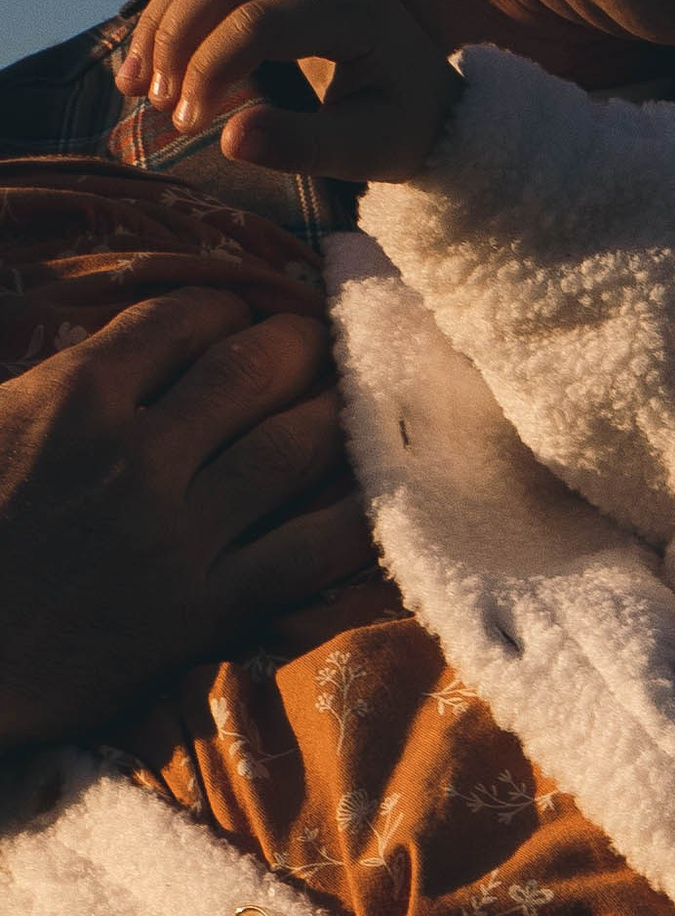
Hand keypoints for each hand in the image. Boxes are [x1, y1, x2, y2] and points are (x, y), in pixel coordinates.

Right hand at [0, 296, 371, 748]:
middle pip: (250, 372)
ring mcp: (179, 533)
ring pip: (289, 448)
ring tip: (352, 398)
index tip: (243, 312)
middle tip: (320, 340)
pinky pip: (307, 552)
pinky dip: (355, 517)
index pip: (178, 320)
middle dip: (297, 343)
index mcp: (73, 394)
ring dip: (334, 412)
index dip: (225, 306)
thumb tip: (107, 346)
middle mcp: (138, 453)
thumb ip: (50, 378)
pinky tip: (384, 494)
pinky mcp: (207, 608)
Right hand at [115, 0, 461, 189]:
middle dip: (177, 36)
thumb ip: (303, 146)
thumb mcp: (367, 152)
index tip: (185, 121)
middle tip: (151, 99)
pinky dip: (176, 12)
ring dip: (164, 22)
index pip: (262, 23)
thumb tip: (229, 142)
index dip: (212, 67)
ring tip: (134, 85)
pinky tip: (148, 57)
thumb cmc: (404, 132)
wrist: (432, 103)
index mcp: (359, 6)